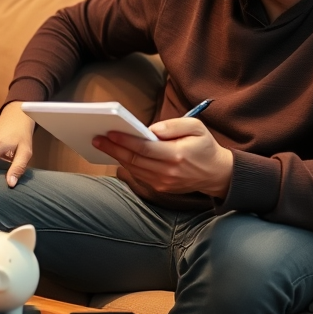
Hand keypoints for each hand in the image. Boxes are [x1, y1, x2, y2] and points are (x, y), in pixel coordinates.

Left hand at [92, 118, 232, 198]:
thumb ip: (173, 125)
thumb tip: (150, 129)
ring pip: (134, 169)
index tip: (110, 133)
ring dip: (117, 156)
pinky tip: (117, 153)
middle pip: (135, 160)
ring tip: (102, 144)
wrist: (216, 173)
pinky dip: (127, 164)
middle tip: (97, 138)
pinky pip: (139, 175)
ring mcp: (163, 182)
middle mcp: (168, 172)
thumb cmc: (204, 146)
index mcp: (177, 155)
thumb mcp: (196, 127)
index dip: (125, 141)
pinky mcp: (161, 188)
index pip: (145, 148)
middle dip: (114, 148)